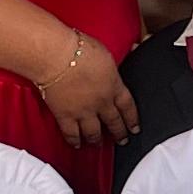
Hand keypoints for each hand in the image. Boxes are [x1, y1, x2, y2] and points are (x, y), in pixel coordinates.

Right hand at [36, 30, 134, 146]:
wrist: (57, 56)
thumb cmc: (79, 49)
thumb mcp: (105, 54)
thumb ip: (111, 68)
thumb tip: (114, 69)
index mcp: (114, 86)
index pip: (128, 107)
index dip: (132, 119)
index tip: (134, 127)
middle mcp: (102, 102)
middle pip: (114, 122)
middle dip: (119, 133)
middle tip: (122, 140)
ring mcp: (84, 111)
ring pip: (94, 133)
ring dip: (97, 140)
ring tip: (98, 144)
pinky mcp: (65, 115)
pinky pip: (71, 133)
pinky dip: (74, 140)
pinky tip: (76, 144)